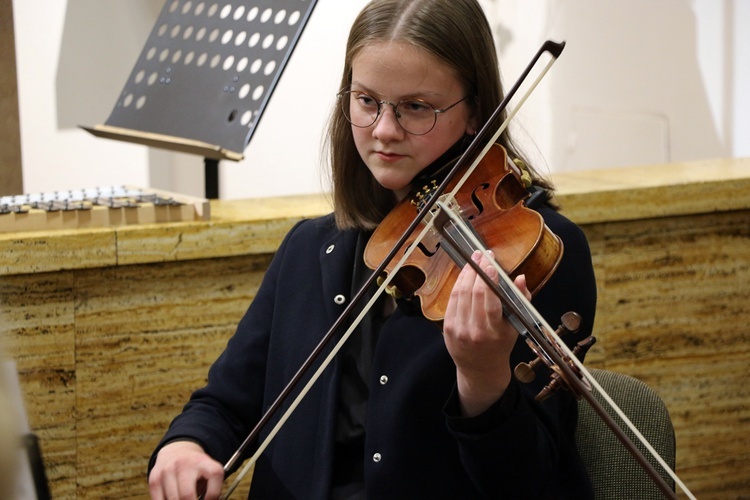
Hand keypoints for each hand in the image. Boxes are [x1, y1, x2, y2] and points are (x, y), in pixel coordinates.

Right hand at [148, 441, 224, 499]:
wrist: (176, 452)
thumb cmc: (196, 470)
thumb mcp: (209, 474)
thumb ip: (211, 490)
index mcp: (203, 461)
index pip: (214, 475)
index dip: (213, 495)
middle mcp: (184, 463)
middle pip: (187, 495)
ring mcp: (167, 470)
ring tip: (184, 498)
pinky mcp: (155, 478)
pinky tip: (173, 498)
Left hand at [443, 250, 530, 416]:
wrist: (480, 369)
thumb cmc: (501, 344)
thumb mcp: (515, 326)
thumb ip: (521, 301)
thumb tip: (520, 277)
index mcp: (495, 333)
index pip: (490, 302)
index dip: (489, 279)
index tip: (491, 263)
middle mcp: (475, 332)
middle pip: (473, 294)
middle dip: (478, 270)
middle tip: (483, 255)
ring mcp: (458, 330)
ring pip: (460, 294)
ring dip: (467, 274)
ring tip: (474, 260)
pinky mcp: (447, 328)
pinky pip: (452, 300)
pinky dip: (458, 284)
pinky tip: (465, 274)